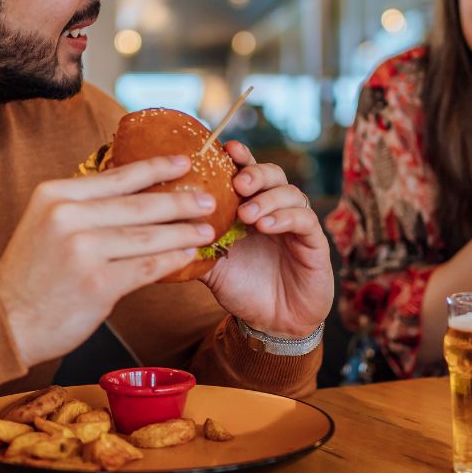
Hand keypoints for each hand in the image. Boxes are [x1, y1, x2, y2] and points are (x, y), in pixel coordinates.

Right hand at [0, 156, 216, 366]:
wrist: (4, 321)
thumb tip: (132, 190)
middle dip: (180, 202)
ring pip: (148, 236)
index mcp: (55, 195)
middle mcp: (68, 217)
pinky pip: (147, 268)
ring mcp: (83, 251)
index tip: (184, 161)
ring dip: (183, 233)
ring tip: (207, 229)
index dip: (155, 168)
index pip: (117, 176)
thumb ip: (82, 206)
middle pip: (139, 205)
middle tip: (209, 198)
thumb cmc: (31, 273)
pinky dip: (172, 261)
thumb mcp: (45, 223)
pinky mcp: (98, 284)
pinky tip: (189, 256)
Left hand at [200, 141, 333, 338]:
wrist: (272, 323)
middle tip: (239, 183)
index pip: (248, 172)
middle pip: (273, 174)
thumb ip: (193, 244)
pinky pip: (304, 220)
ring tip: (247, 214)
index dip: (240, 157)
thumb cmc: (242, 288)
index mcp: (251, 207)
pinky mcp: (314, 243)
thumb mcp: (211, 265)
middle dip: (255, 173)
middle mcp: (276, 209)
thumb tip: (157, 229)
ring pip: (291, 193)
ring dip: (268, 199)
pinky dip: (286, 218)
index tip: (226, 148)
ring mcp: (297, 224)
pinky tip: (267, 226)